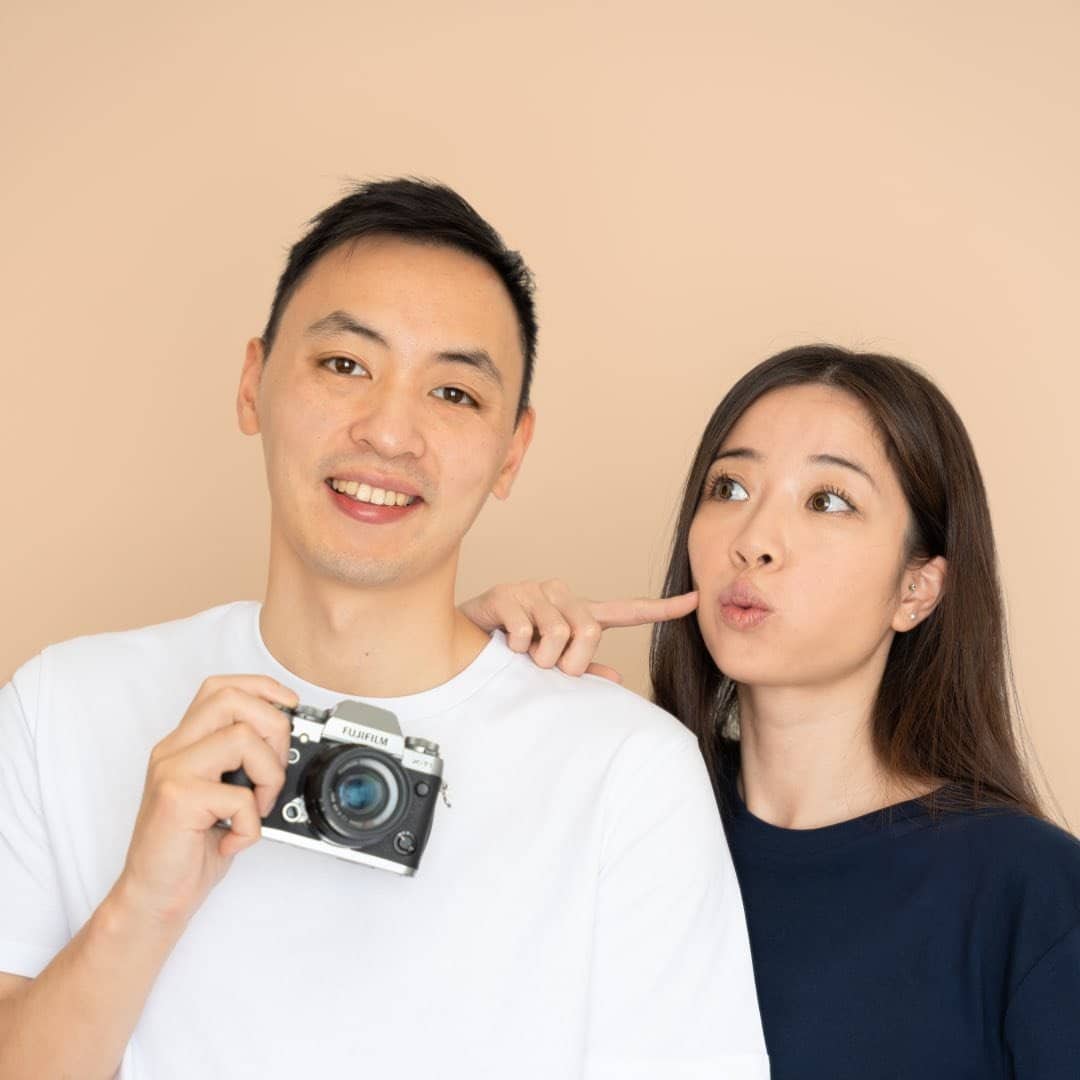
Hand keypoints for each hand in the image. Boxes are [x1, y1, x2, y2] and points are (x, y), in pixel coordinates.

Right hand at [117, 675, 297, 925]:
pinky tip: (235, 839)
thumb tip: (288, 744)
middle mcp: (173, 750)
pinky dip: (251, 823)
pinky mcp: (178, 799)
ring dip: (269, 775)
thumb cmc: (188, 849)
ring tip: (257, 808)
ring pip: (242, 737)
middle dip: (273, 727)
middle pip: (232, 699)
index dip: (262, 687)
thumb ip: (240, 764)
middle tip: (274, 769)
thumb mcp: (217, 794)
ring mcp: (172, 772)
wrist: (152, 898)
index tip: (289, 706)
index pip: (220, 688)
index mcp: (183, 744)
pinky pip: (240, 794)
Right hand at [460, 580, 698, 681]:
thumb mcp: (549, 665)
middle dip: (570, 662)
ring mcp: (533, 591)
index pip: (626, 610)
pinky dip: (518, 648)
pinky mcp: (506, 594)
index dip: (661, 609)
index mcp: (578, 613)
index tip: (695, 601)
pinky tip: (505, 645)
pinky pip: (526, 631)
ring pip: (558, 632)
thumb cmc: (511, 654)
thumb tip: (616, 678)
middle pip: (588, 630)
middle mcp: (560, 594)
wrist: (460, 643)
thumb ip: (581, 670)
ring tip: (524, 656)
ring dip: (540, 658)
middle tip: (548, 668)